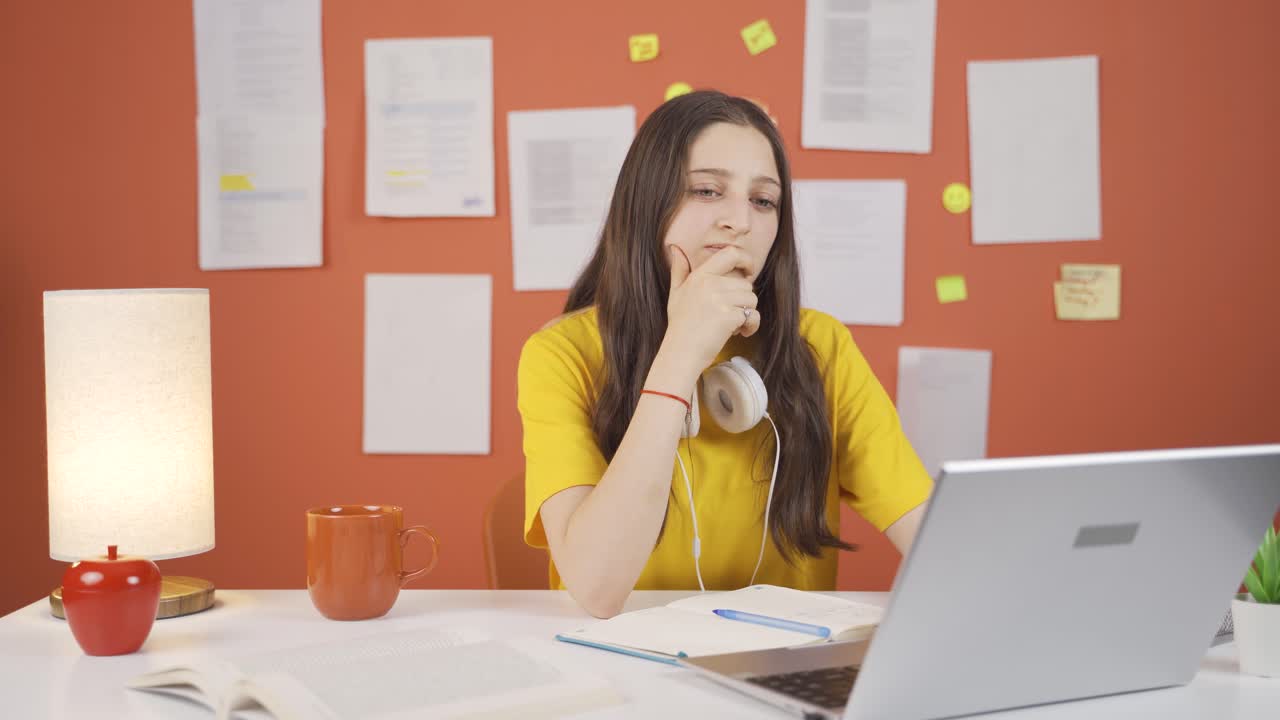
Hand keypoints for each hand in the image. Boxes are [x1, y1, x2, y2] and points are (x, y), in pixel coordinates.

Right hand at [661, 241, 761, 376]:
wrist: (680, 353)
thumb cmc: (680, 326)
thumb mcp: (676, 294)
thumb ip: (679, 270)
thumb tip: (675, 248)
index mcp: (700, 276)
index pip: (730, 253)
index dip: (745, 259)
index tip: (748, 272)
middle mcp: (710, 284)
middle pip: (746, 284)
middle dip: (743, 301)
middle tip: (729, 315)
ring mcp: (720, 300)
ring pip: (752, 300)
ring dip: (747, 314)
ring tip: (732, 325)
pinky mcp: (729, 316)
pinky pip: (752, 316)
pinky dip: (750, 326)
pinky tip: (738, 333)